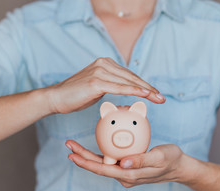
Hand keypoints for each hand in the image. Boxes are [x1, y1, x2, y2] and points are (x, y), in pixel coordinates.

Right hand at [45, 57, 164, 113]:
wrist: (57, 98)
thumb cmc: (76, 95)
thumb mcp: (97, 88)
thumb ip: (111, 85)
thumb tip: (124, 90)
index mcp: (105, 63)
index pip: (129, 75)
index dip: (143, 85)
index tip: (155, 94)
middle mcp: (104, 63)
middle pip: (131, 77)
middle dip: (149, 89)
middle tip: (162, 98)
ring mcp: (100, 71)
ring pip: (128, 82)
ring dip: (146, 91)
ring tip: (158, 99)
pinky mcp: (96, 81)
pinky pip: (120, 88)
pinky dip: (134, 91)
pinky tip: (145, 95)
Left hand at [65, 140, 186, 187]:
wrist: (179, 167)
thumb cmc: (171, 160)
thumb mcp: (159, 157)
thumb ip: (142, 161)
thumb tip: (123, 163)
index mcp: (128, 175)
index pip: (102, 170)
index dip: (85, 162)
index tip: (72, 155)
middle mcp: (123, 175)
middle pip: (98, 166)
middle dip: (81, 157)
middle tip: (68, 144)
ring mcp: (124, 171)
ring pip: (101, 162)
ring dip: (87, 154)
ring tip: (73, 144)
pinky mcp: (126, 165)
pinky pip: (110, 158)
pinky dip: (100, 151)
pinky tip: (93, 140)